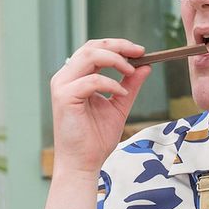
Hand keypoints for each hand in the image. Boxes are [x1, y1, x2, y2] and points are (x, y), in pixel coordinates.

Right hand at [50, 39, 151, 174]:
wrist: (84, 162)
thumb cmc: (96, 137)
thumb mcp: (120, 105)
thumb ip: (130, 85)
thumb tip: (145, 66)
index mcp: (76, 77)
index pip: (95, 49)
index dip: (118, 46)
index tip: (140, 51)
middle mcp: (66, 77)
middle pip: (92, 47)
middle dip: (119, 46)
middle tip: (140, 52)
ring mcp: (63, 86)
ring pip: (89, 56)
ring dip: (115, 60)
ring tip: (131, 71)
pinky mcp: (64, 97)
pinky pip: (91, 80)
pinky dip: (111, 83)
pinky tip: (121, 94)